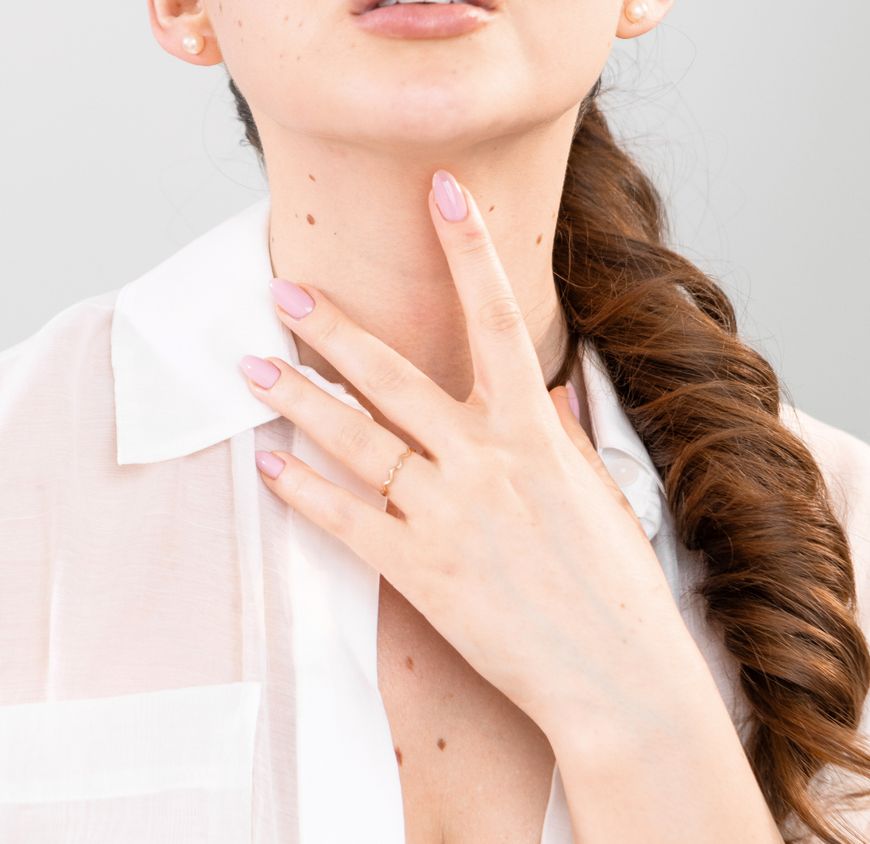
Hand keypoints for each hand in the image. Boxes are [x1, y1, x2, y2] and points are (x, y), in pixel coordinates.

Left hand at [241, 171, 684, 735]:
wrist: (619, 681)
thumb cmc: (616, 583)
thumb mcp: (595, 488)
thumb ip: (557, 431)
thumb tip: (541, 388)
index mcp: (532, 430)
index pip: (497, 316)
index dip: (467, 247)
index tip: (440, 188)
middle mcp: (484, 460)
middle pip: (393, 377)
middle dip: (333, 329)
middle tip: (283, 289)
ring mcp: (448, 516)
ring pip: (355, 439)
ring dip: (298, 400)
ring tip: (250, 367)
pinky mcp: (421, 572)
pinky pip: (348, 520)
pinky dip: (304, 491)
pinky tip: (269, 465)